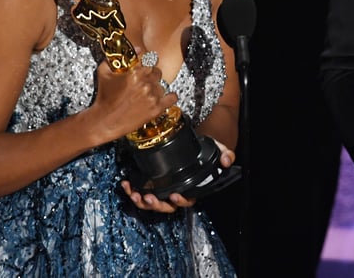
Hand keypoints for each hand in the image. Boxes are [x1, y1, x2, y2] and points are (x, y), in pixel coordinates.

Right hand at [91, 60, 177, 141]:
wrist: (104, 121)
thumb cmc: (104, 98)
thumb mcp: (104, 72)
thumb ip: (118, 57)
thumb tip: (138, 49)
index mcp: (135, 73)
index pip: (150, 60)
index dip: (147, 62)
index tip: (145, 65)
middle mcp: (145, 83)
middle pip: (157, 72)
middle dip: (150, 75)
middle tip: (143, 81)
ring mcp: (152, 96)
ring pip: (162, 85)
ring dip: (155, 88)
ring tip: (144, 94)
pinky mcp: (156, 108)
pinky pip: (172, 98)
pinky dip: (170, 97)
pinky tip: (164, 98)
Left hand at [120, 139, 235, 213]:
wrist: (193, 147)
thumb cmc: (205, 153)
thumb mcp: (219, 151)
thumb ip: (225, 155)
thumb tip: (227, 161)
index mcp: (192, 190)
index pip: (187, 201)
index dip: (180, 201)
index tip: (174, 194)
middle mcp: (177, 194)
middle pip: (166, 207)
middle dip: (157, 205)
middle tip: (149, 197)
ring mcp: (164, 191)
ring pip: (152, 204)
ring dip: (142, 202)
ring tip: (135, 193)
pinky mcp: (152, 185)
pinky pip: (141, 194)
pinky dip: (132, 191)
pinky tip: (127, 184)